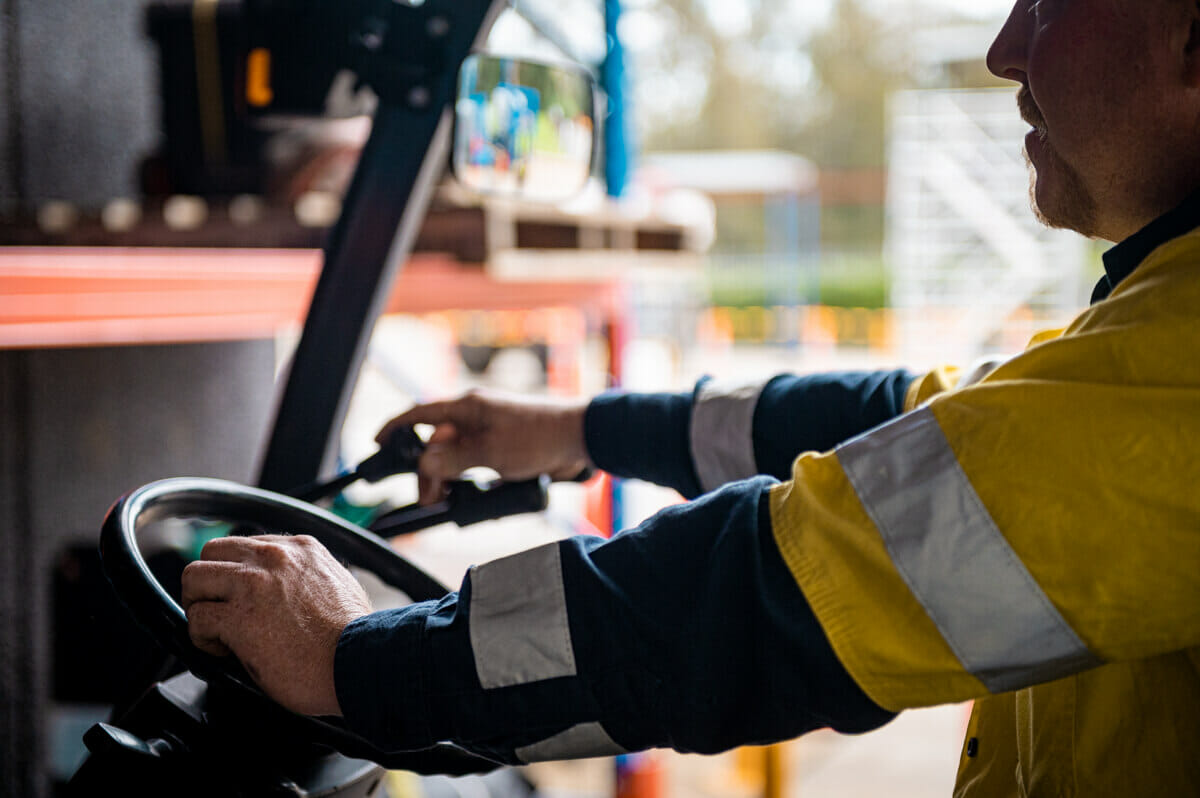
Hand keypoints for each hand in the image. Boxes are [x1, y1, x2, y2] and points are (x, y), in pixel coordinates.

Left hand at [181, 535, 371, 716]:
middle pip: (212, 552)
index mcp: (300, 548)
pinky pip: (196, 618)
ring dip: (201, 606)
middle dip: (210, 583)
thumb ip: (309, 577)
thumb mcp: (339, 585)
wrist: (361, 661)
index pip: (246, 546)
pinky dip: (202, 638)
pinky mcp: (237, 618)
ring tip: (218, 632)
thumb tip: (294, 592)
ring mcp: (252, 584)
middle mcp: (273, 558)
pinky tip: (225, 651)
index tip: (243, 598)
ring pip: (194, 578)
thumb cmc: (356, 637)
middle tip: (221, 611)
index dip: (239, 575)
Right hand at [377, 389, 590, 503]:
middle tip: (431, 498)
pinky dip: (467, 478)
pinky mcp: (503, 446)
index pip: (420, 414)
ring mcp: (489, 430)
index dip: (396, 428)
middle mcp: (475, 415)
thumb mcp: (489, 453)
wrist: (580, 439)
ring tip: (449, 500)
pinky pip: (474, 462)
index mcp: (467, 407)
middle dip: (428, 471)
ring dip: (448, 478)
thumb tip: (424, 465)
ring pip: (455, 456)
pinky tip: (471, 494)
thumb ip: (452, 460)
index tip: (378, 443)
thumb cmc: (538, 438)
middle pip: (436, 443)